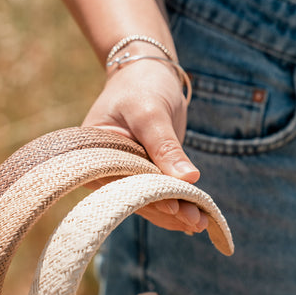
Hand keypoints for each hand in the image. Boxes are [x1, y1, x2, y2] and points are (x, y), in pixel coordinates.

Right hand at [82, 57, 208, 233]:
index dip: (146, 198)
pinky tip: (196, 218)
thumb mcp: (152, 113)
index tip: (173, 208)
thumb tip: (189, 179)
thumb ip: (166, 147)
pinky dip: (177, 203)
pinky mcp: (142, 174)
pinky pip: (158, 194)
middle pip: (136, 197)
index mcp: (93, 156)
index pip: (120, 184)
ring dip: (176, 212)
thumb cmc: (142, 85)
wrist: (148, 72)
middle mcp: (105, 170)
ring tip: (203, 222)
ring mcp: (124, 174)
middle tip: (197, 222)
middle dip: (167, 209)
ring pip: (149, 200)